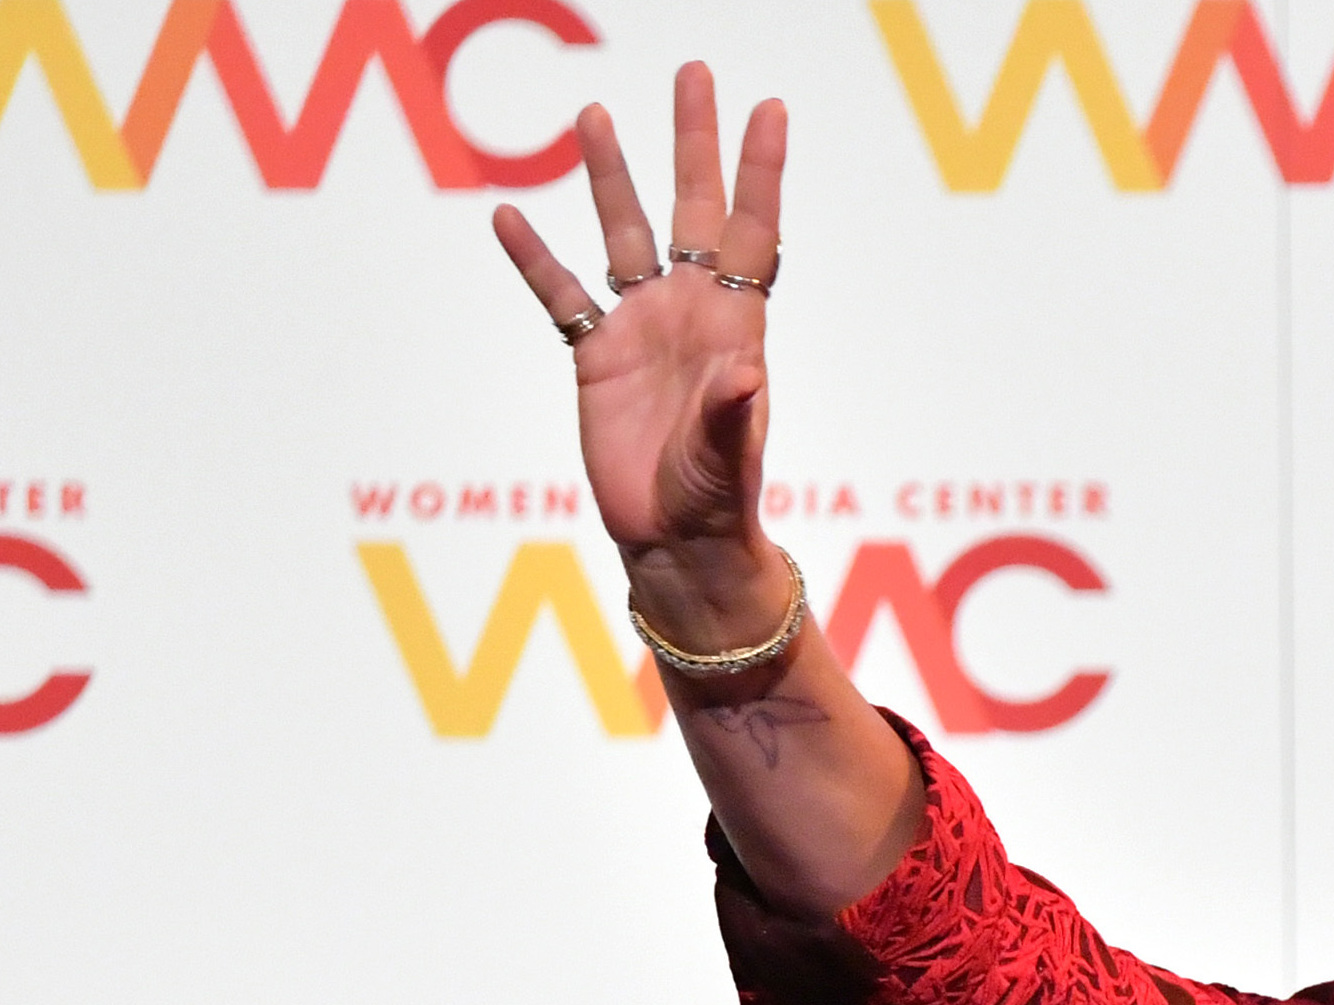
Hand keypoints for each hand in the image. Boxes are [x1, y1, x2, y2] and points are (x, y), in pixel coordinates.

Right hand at [490, 65, 787, 646]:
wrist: (675, 545)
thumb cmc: (714, 505)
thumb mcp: (725, 461)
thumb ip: (731, 418)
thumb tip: (747, 378)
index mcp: (734, 330)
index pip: (753, 234)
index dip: (760, 172)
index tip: (769, 108)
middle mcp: (690, 315)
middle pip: (693, 209)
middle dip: (694, 143)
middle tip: (696, 73)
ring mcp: (642, 331)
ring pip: (622, 234)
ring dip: (609, 175)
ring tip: (593, 113)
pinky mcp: (596, 358)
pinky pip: (559, 296)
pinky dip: (534, 258)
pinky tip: (505, 215)